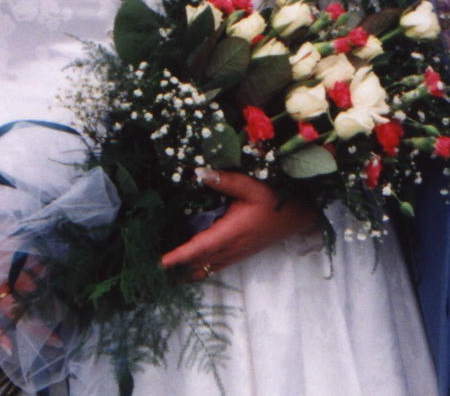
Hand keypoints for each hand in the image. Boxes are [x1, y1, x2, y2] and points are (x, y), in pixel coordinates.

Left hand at [159, 169, 316, 281]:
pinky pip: (214, 268)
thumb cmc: (276, 200)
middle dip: (176, 270)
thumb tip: (199, 172)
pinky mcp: (239, 255)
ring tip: (164, 277)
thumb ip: (225, 180)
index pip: (200, 247)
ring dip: (185, 273)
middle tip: (150, 273)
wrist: (299, 216)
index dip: (179, 256)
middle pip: (198, 263)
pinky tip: (189, 270)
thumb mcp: (252, 185)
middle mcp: (231, 248)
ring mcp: (235, 254)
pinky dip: (198, 271)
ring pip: (205, 269)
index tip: (160, 263)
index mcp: (231, 232)